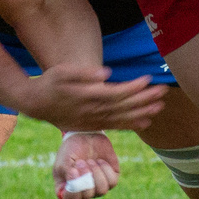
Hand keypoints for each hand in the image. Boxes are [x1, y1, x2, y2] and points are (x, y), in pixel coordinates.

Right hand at [18, 63, 165, 131]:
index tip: (148, 79)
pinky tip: (145, 122)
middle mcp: (93, 111)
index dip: (133, 88)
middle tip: (163, 92)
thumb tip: (105, 74)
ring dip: (142, 112)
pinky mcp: (92, 125)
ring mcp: (93, 120)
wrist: (34, 104)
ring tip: (160, 107)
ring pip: (122, 118)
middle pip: (124, 106)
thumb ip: (84, 73)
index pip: (116, 93)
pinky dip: (131, 124)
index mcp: (87, 96)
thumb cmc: (49, 83)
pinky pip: (115, 126)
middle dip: (144, 99)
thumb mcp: (61, 72)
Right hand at [52, 130, 121, 198]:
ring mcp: (97, 186)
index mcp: (68, 189)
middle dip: (86, 176)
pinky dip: (105, 169)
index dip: (75, 188)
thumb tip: (76, 183)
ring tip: (91, 161)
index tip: (73, 170)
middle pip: (89, 195)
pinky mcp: (110, 179)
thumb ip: (68, 173)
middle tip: (81, 161)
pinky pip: (112, 182)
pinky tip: (100, 161)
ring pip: (102, 190)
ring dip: (96, 173)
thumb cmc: (71, 149)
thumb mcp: (64, 160)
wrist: (86, 135)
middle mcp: (84, 191)